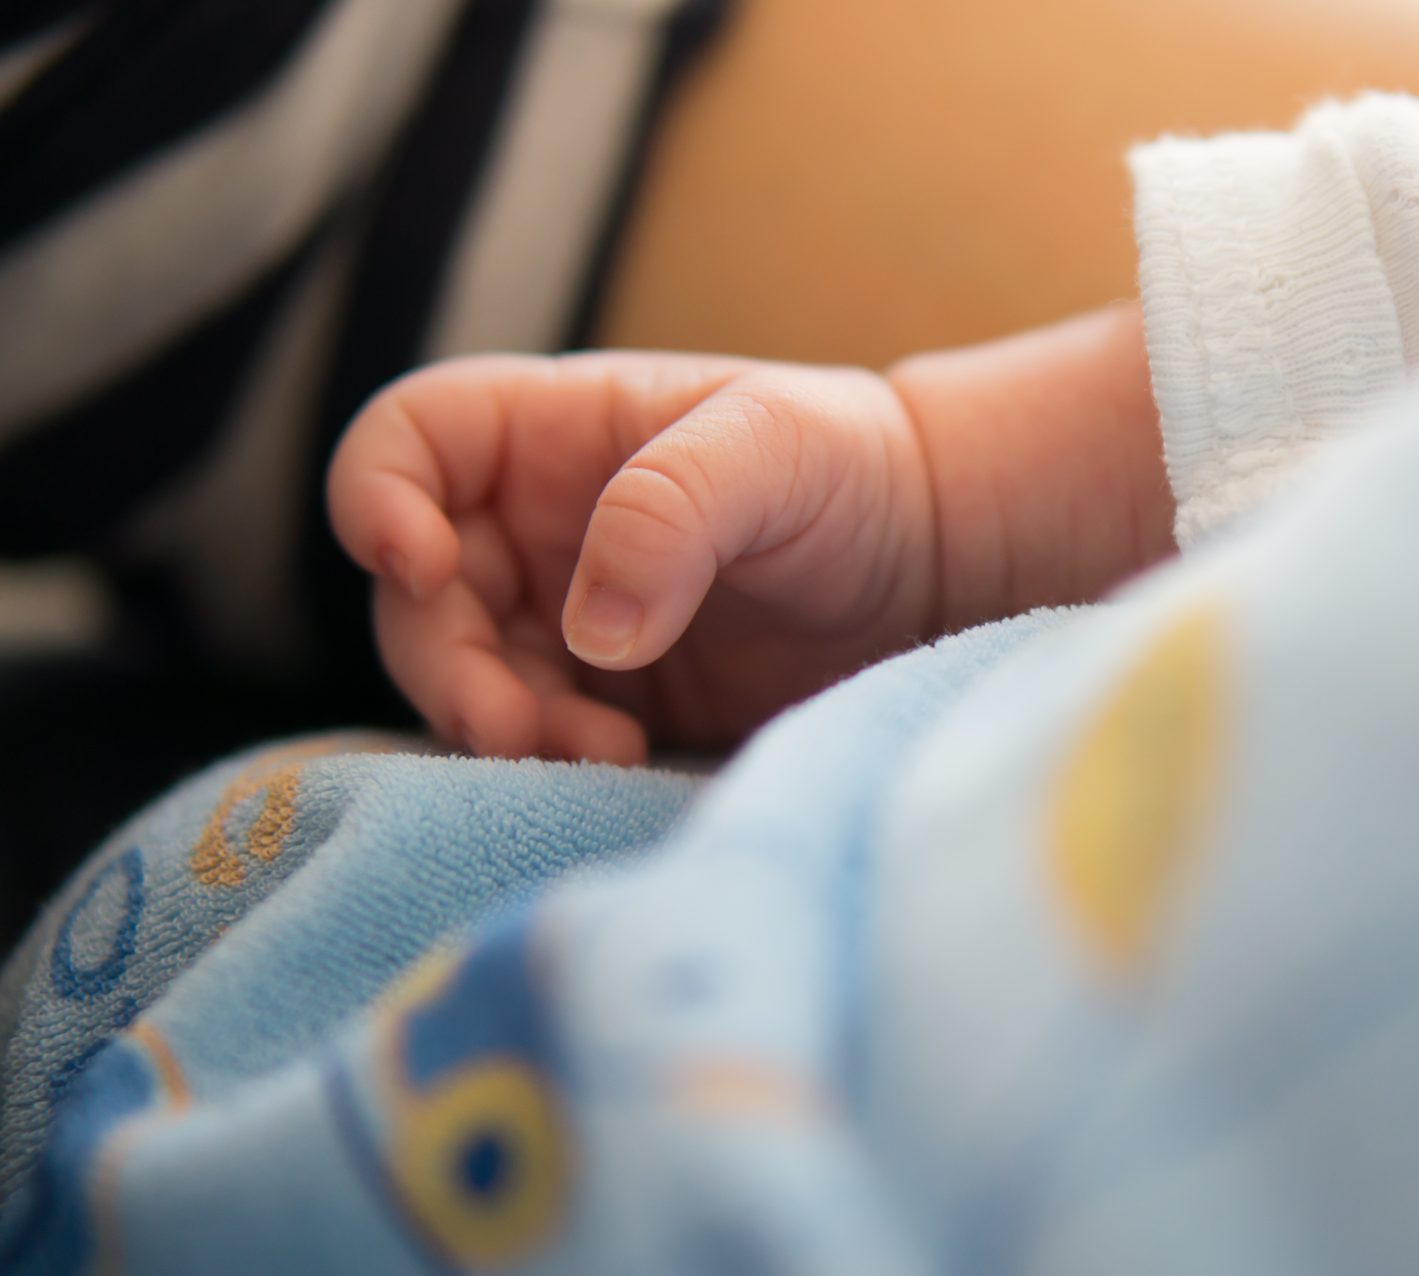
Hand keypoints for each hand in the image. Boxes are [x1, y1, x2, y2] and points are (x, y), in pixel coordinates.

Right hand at [327, 352, 939, 762]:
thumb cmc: (851, 468)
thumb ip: (670, 510)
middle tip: (515, 727)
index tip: (416, 563)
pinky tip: (621, 765)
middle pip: (418, 593)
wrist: (932, 562)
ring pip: (467, 675)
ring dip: (499, 724)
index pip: (409, 442)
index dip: (375, 496)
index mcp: (551, 433)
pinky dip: (551, 757)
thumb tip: (591, 633)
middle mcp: (537, 524)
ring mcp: (567, 615)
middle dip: (447, 663)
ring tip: (598, 752)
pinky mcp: (610, 697)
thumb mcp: (771, 449)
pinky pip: (536, 733)